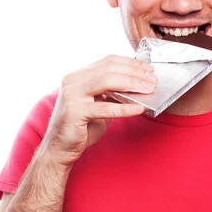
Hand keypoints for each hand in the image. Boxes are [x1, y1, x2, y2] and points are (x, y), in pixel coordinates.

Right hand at [40, 55, 156, 166]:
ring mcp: (71, 95)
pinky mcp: (74, 112)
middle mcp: (72, 81)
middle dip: (135, 72)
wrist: (58, 149)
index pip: (107, 61)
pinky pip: (104, 107)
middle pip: (109, 68)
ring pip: (107, 81)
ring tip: (148, 90)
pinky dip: (124, 108)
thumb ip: (111, 93)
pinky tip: (138, 109)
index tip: (148, 70)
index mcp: (77, 76)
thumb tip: (137, 85)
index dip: (130, 63)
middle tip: (153, 80)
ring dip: (132, 84)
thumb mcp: (97, 105)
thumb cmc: (80, 128)